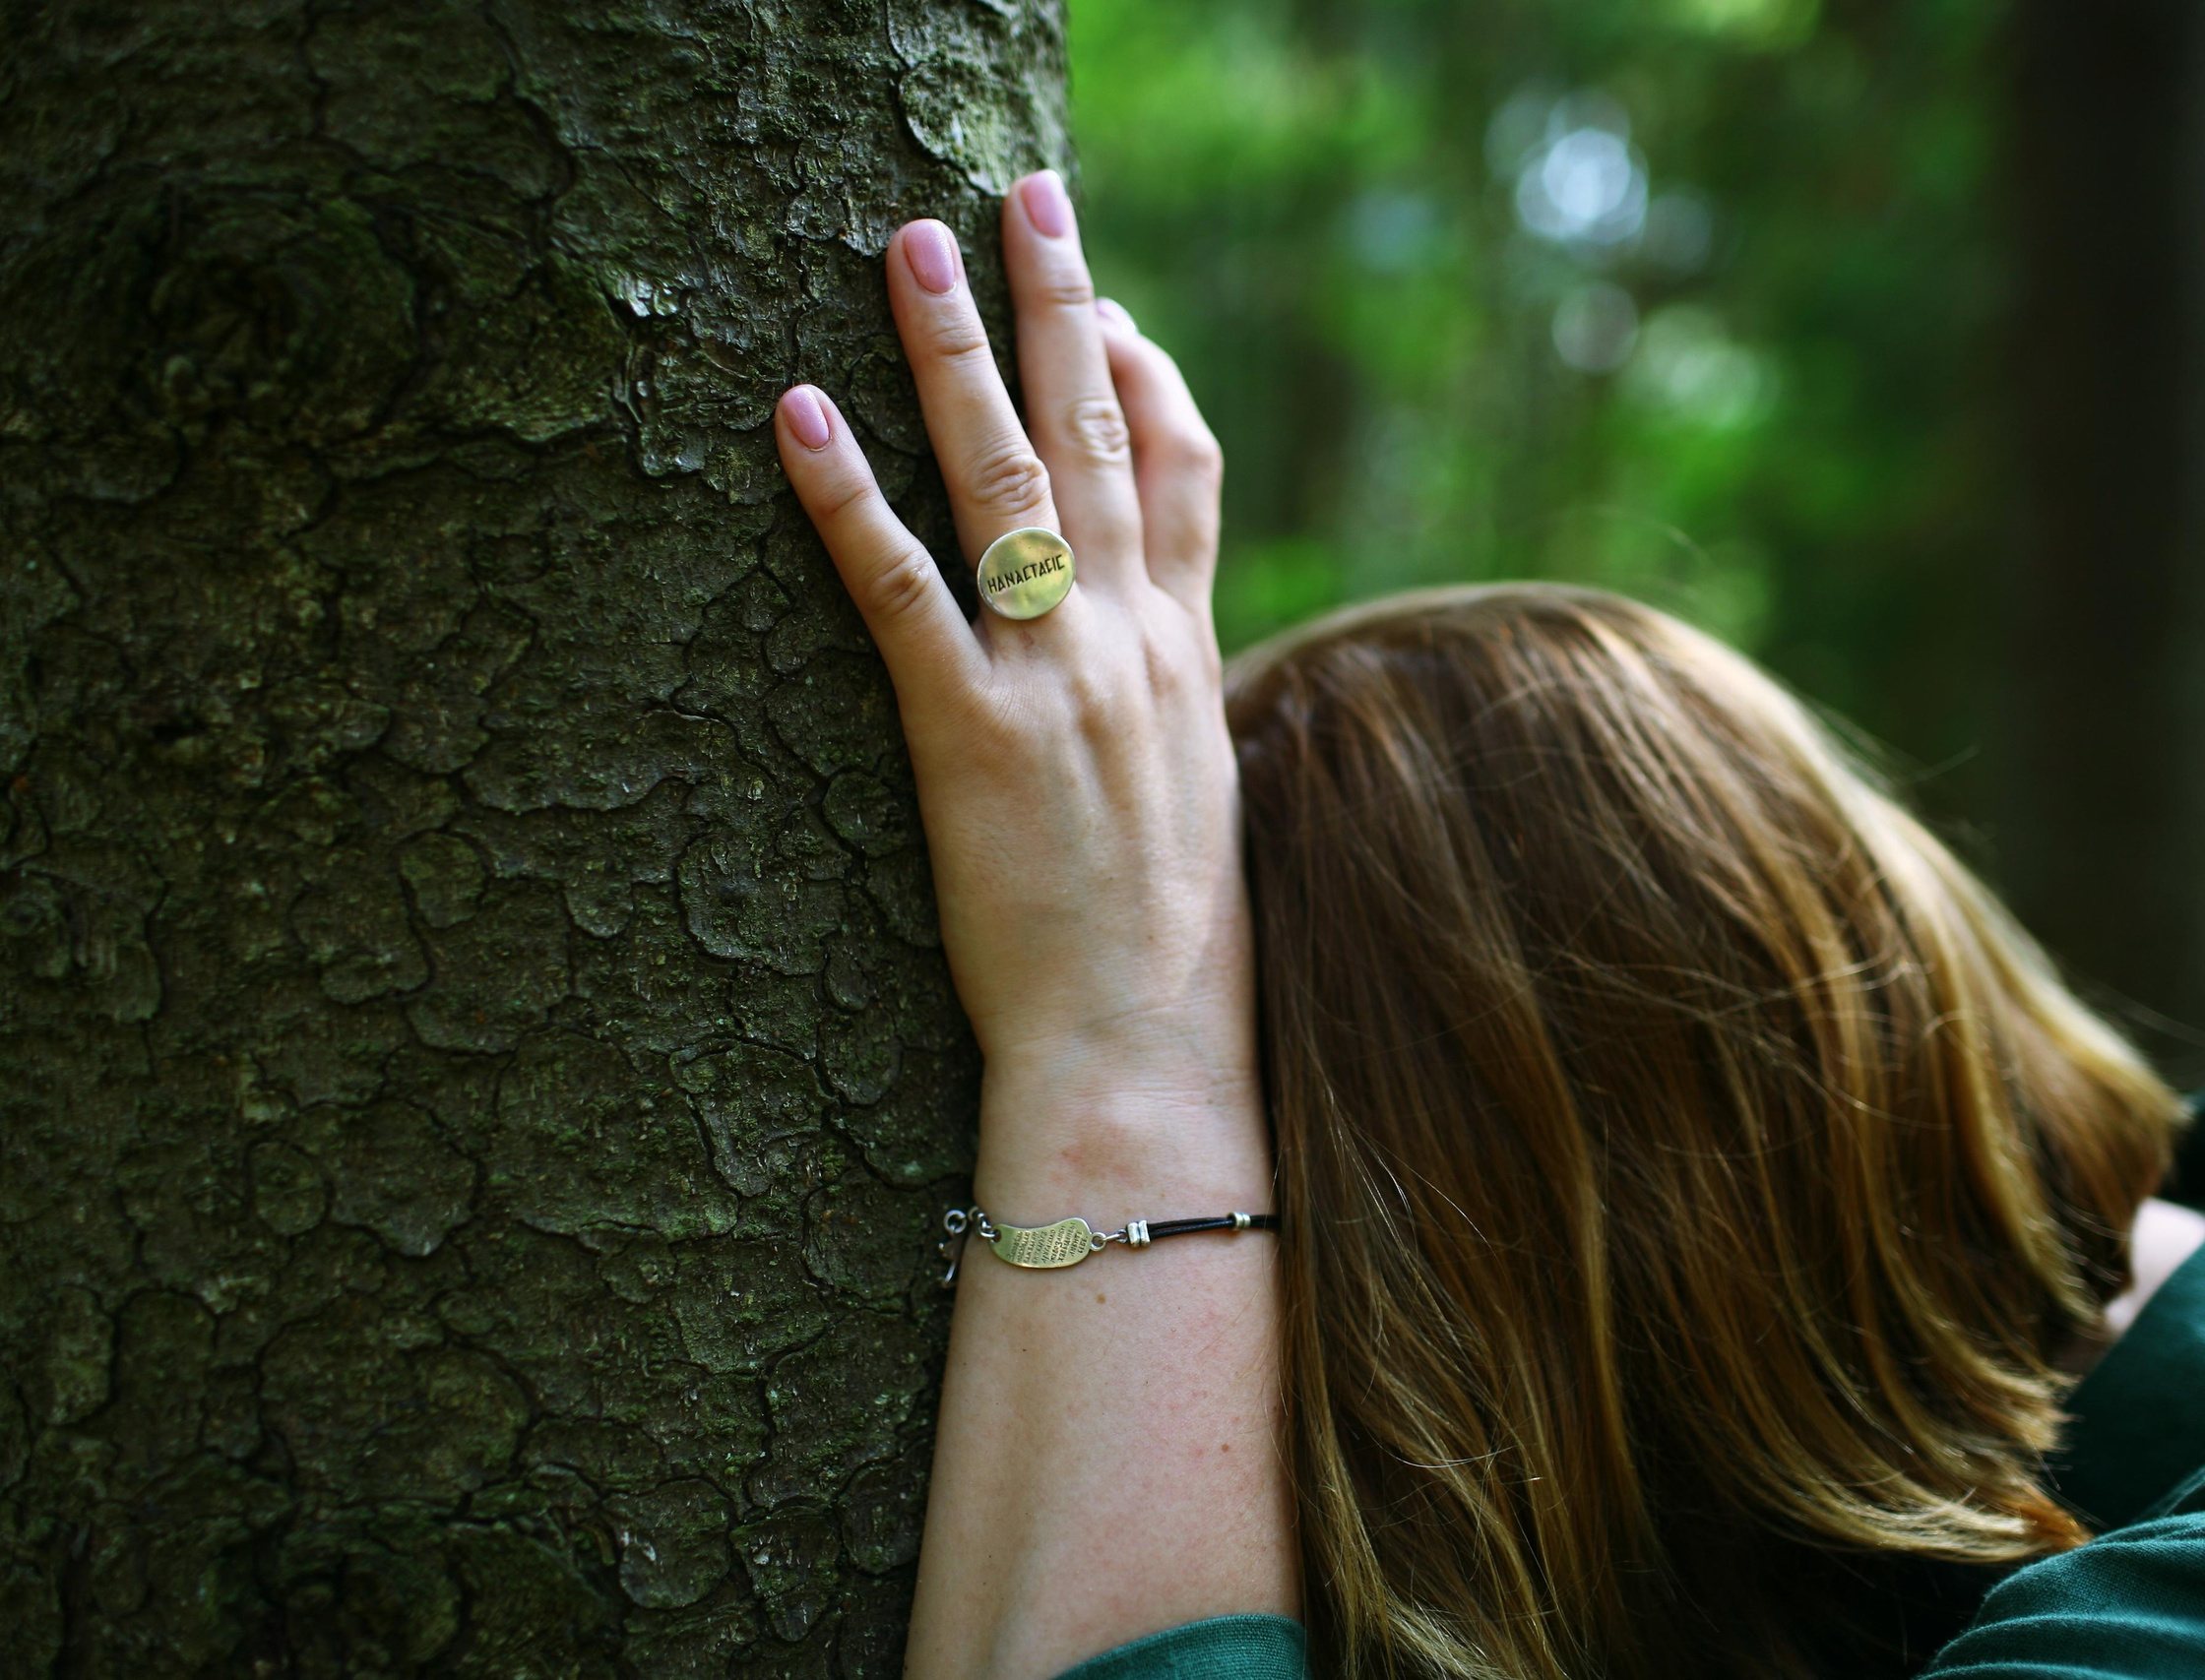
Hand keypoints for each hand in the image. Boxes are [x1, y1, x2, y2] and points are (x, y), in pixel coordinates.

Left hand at [775, 173, 1255, 1187]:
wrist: (1144, 1050)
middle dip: (1062, 300)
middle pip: (1104, 431)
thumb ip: (1174, 706)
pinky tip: (796, 415)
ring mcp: (1057, 681)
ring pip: (1009, 479)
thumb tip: (1152, 664)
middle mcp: (1132, 642)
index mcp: (1190, 653)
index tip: (1111, 300)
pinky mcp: (970, 738)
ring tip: (907, 244)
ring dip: (955, 352)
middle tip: (1024, 193)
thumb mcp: (1201, 799)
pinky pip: (902, 592)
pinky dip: (847, 498)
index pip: (1187, 469)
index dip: (1151, 370)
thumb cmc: (1171, 948)